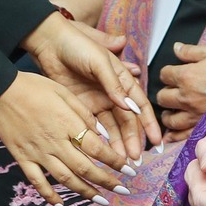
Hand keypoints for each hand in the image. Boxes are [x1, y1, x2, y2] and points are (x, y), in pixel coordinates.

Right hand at [0, 72, 130, 205]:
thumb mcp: (63, 92)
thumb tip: (102, 133)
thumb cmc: (32, 86)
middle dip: (107, 182)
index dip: (116, 162)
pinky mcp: (23, 158)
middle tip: (123, 191)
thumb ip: (84, 113)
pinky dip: (50, 196)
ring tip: (101, 200)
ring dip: (85, 192)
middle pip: (85, 168)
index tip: (129, 170)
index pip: (98, 148)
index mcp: (68, 124)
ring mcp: (38, 153)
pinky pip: (38, 182)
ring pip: (66, 179)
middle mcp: (55, 142)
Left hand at [25, 13, 161, 157]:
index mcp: (122, 79)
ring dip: (118, 144)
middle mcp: (113, 93)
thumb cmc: (78, 45)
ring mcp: (97, 102)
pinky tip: (105, 154)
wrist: (49, 43)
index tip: (156, 141)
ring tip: (122, 162)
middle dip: (133, 140)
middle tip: (136, 159)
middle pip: (127, 121)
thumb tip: (130, 107)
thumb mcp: (99, 61)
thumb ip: (114, 84)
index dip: (149, 123)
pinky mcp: (82, 108)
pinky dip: (101, 141)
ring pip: (112, 128)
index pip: (140, 105)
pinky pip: (94, 128)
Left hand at [157, 42, 205, 140]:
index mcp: (186, 76)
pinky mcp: (202, 126)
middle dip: (166, 93)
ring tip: (172, 111)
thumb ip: (190, 51)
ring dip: (168, 114)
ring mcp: (193, 114)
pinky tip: (172, 134)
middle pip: (162, 97)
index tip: (172, 74)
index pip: (164, 75)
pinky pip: (182, 135)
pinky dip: (174, 135)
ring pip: (169, 119)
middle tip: (172, 92)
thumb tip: (176, 47)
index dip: (168, 74)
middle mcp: (186, 97)